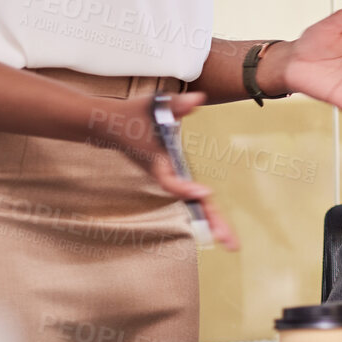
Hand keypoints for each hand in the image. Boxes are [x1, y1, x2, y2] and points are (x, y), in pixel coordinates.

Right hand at [87, 92, 239, 250]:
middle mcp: (164, 175)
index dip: (184, 188)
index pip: (170, 180)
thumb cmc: (132, 115)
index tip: (202, 192)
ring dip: (211, 222)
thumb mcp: (152, 105)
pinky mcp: (171, 178)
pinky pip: (191, 198)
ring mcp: (168, 179)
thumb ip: (176, 104)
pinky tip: (219, 227)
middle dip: (209, 221)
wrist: (110, 126)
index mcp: (157, 163)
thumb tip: (197, 98)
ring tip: (230, 242)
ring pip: (192, 204)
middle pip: (189, 202)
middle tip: (230, 242)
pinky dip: (205, 212)